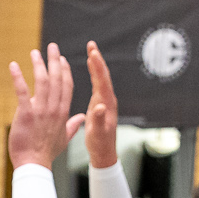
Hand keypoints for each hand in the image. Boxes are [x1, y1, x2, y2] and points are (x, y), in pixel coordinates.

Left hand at [8, 44, 83, 169]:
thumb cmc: (47, 152)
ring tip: (34, 52)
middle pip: (56, 79)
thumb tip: (82, 118)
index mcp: (63, 112)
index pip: (67, 86)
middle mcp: (54, 108)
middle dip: (54, 60)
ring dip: (38, 64)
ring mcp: (41, 110)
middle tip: (52, 46)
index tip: (62, 59)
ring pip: (42, 81)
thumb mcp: (64, 138)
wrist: (34, 164)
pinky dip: (17, 77)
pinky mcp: (26, 114)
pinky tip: (13, 66)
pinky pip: (22, 92)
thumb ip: (73, 126)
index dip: (65, 71)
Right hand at [84, 41, 119, 168]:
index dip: (97, 67)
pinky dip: (94, 72)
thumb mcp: (98, 133)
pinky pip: (98, 83)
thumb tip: (100, 106)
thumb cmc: (100, 144)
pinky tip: (90, 65)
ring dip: (96, 63)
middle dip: (97, 59)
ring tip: (91, 50)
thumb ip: (98, 120)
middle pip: (103, 75)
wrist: (105, 153)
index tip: (92, 53)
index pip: (102, 81)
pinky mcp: (101, 103)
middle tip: (91, 45)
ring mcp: (105, 101)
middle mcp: (108, 100)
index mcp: (106, 105)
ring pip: (101, 78)